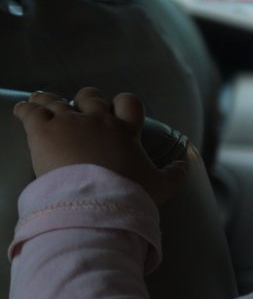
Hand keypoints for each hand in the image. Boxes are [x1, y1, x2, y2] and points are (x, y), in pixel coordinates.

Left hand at [12, 87, 187, 204]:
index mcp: (126, 131)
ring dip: (49, 101)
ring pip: (56, 100)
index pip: (128, 103)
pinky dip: (26, 109)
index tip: (114, 111)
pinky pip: (31, 111)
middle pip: (90, 97)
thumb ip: (175, 174)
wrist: (96, 201)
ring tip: (42, 102)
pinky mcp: (43, 131)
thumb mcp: (161, 187)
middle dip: (83, 101)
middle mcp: (98, 121)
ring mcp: (70, 123)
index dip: (120, 104)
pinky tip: (23, 110)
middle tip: (77, 111)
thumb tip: (185, 164)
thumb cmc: (130, 195)